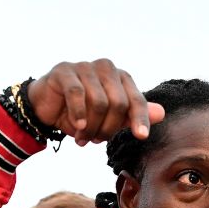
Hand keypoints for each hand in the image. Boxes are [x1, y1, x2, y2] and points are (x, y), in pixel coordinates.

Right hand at [26, 59, 164, 145]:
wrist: (47, 106)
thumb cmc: (81, 111)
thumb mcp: (109, 118)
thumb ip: (133, 115)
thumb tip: (161, 113)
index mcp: (120, 77)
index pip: (136, 99)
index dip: (140, 118)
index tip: (141, 136)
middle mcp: (105, 68)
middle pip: (117, 103)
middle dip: (107, 128)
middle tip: (96, 140)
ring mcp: (84, 66)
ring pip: (97, 102)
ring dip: (90, 127)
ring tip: (83, 138)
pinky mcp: (64, 70)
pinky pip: (76, 93)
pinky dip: (78, 114)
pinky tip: (77, 127)